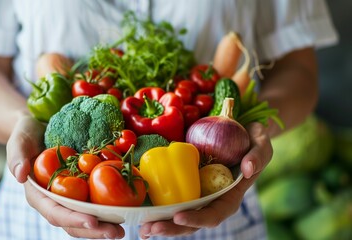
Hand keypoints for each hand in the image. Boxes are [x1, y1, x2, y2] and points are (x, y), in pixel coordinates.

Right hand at [6, 115, 124, 238]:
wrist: (40, 127)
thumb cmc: (27, 134)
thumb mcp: (20, 140)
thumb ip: (17, 155)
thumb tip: (19, 174)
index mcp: (38, 195)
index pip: (55, 212)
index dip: (73, 219)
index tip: (92, 221)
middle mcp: (54, 200)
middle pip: (73, 222)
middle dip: (94, 231)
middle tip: (116, 233)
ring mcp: (69, 197)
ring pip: (86, 218)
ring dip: (104, 226)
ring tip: (122, 231)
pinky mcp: (82, 189)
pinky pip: (95, 203)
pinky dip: (109, 210)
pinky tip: (125, 212)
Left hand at [139, 122, 272, 238]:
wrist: (242, 132)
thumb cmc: (253, 139)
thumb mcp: (261, 143)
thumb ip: (258, 155)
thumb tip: (248, 169)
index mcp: (230, 197)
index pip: (214, 214)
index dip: (197, 219)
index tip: (179, 217)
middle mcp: (213, 201)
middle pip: (193, 222)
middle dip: (172, 228)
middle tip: (150, 228)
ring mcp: (200, 195)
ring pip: (181, 217)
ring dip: (162, 224)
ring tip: (143, 229)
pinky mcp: (189, 187)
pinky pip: (174, 201)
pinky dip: (159, 210)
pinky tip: (143, 215)